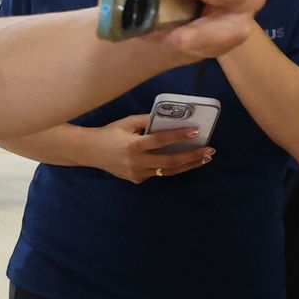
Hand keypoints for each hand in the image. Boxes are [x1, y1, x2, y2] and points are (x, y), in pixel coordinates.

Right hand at [86, 113, 213, 183]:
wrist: (90, 151)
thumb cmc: (109, 133)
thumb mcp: (127, 123)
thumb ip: (147, 121)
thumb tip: (170, 119)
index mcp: (133, 145)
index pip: (161, 140)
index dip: (179, 136)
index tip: (196, 131)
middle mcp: (136, 162)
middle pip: (170, 161)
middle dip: (192, 156)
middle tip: (209, 151)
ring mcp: (137, 173)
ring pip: (167, 171)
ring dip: (188, 165)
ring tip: (204, 159)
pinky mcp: (137, 179)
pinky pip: (157, 173)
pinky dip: (170, 167)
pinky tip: (182, 161)